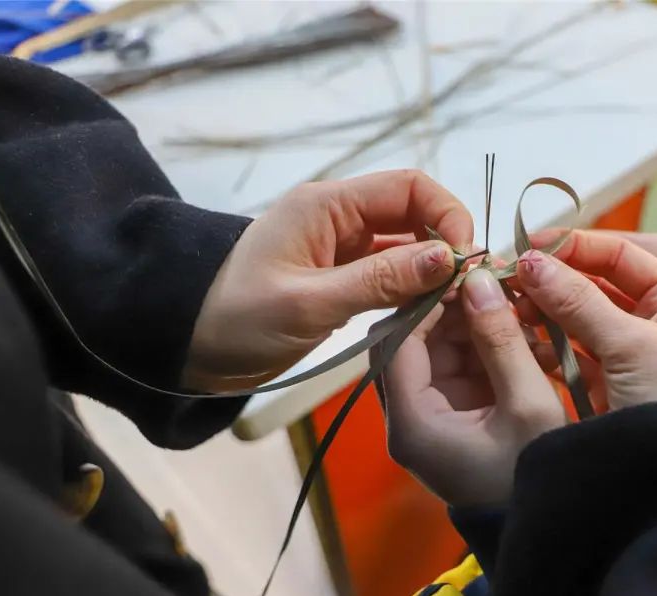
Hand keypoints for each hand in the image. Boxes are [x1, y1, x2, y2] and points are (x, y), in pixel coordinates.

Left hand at [183, 170, 472, 390]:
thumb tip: (447, 258)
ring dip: (430, 270)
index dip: (446, 214)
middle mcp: (341, 218)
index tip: (463, 258)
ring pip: (406, 247)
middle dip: (444, 244)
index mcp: (328, 205)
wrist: (191, 347)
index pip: (408, 188)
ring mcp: (342, 249)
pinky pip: (390, 274)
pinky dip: (411, 290)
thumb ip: (380, 281)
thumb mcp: (310, 302)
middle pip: (414, 214)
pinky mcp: (342, 278)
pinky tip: (424, 313)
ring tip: (450, 304)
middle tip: (466, 287)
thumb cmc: (238, 318)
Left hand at [379, 268, 564, 506]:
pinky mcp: (457, 420)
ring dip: (476, 324)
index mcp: (412, 423)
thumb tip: (479, 279)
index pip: (397, 341)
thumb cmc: (539, 479)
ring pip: (441, 352)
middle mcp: (410, 421)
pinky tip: (527, 336)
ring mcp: (433, 421)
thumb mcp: (528, 405)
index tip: (465, 271)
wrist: (555, 537)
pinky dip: (490, 347)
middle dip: (455, 309)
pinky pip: (463, 369)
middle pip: (415, 343)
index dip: (427, 300)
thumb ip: (501, 339)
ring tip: (520, 306)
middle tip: (495, 280)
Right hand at [516, 232, 656, 409]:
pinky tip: (520, 341)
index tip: (526, 246)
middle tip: (509, 279)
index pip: (619, 255)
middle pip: (595, 286)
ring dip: (545, 313)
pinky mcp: (611, 388)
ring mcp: (632, 356)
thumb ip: (578, 301)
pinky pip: (574, 356)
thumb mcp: (632, 345)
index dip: (573, 247)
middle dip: (553, 281)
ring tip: (509, 309)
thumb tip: (530, 263)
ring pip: (579, 321)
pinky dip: (548, 347)